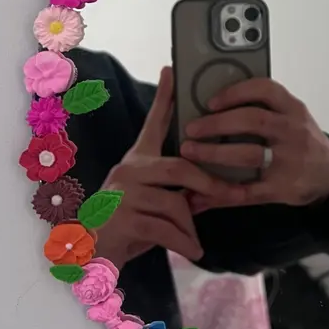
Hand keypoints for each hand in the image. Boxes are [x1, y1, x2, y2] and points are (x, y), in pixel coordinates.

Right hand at [96, 67, 243, 269]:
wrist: (93, 258)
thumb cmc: (131, 227)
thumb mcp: (159, 205)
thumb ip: (184, 192)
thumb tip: (218, 190)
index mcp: (139, 161)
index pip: (153, 123)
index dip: (164, 97)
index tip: (172, 70)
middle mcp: (129, 170)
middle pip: (181, 166)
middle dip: (211, 184)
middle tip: (235, 195)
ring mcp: (122, 193)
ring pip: (176, 202)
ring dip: (192, 225)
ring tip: (196, 242)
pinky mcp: (121, 219)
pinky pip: (166, 228)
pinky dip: (184, 242)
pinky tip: (193, 251)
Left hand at [181, 78, 328, 212]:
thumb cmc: (300, 139)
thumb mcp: (290, 116)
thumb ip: (261, 108)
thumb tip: (210, 101)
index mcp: (293, 109)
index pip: (266, 90)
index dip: (236, 92)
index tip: (210, 101)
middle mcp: (293, 132)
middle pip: (254, 121)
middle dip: (218, 123)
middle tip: (191, 128)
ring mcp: (289, 161)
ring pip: (249, 155)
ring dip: (215, 153)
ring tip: (190, 152)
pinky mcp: (283, 188)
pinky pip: (248, 191)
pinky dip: (220, 194)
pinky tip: (198, 195)